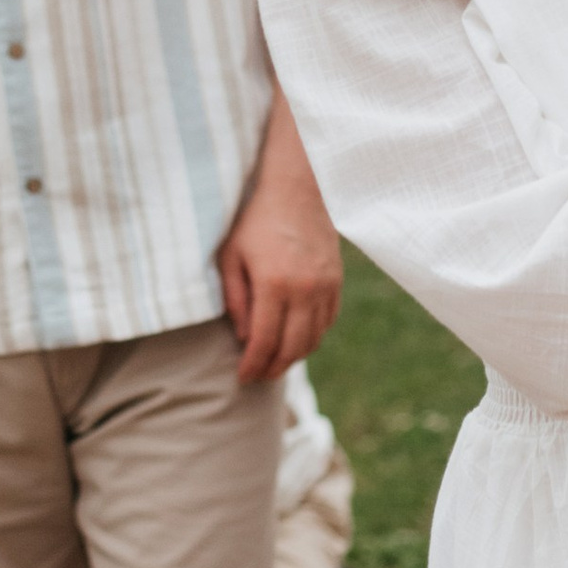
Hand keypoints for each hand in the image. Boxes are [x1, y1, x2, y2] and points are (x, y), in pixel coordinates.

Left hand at [218, 102, 343, 381]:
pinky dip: (312, 336)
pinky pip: (327, 321)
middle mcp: (305, 290)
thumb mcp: (231, 257)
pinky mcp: (337, 281)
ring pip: (313, 338)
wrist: (297, 189)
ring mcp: (325, 286)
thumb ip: (235, 300)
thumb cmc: (255, 221)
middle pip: (293, 348)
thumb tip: (243, 338)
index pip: (264, 341)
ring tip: (275, 361)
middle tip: (258, 376)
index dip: (252, 365)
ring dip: (294, 356)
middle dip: (273, 368)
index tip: (242, 377)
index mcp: (274, 284)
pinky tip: (295, 338)